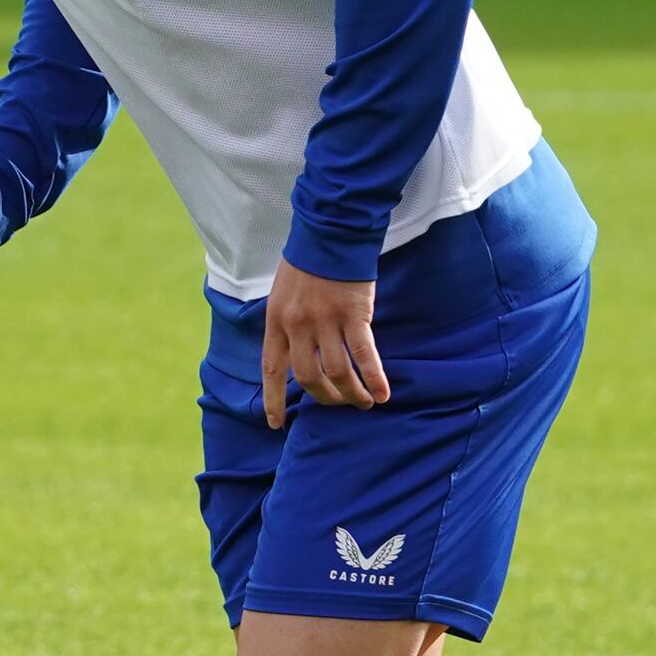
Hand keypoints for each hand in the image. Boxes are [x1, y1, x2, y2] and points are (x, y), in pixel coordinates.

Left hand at [259, 262, 386, 425]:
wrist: (330, 231)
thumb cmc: (308, 260)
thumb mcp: (283, 292)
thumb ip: (287, 321)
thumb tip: (295, 349)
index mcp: (276, 321)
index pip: (272, 369)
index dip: (273, 400)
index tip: (275, 424)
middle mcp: (298, 325)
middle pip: (307, 377)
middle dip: (324, 398)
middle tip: (339, 404)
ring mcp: (325, 321)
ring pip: (337, 372)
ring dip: (351, 393)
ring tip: (364, 403)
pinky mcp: (354, 315)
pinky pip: (364, 355)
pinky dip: (373, 378)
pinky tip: (382, 393)